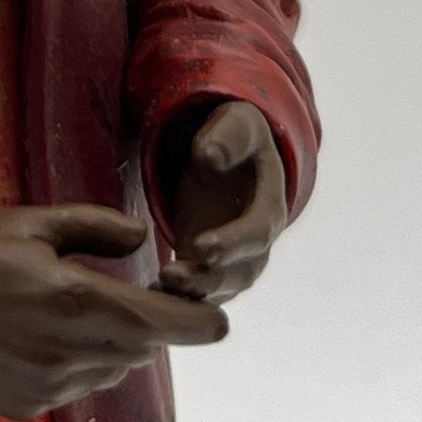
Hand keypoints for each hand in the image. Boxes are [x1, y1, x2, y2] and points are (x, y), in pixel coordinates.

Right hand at [0, 204, 226, 419]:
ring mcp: (52, 384)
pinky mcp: (32, 404)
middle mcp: (72, 349)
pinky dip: (80, 362)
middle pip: (143, 347)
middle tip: (130, 293)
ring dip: (114, 342)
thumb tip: (143, 238)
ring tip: (76, 309)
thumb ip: (98, 227)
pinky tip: (46, 334)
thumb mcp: (38, 223)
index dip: (201, 323)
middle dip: (149, 323)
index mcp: (79, 299)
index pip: (165, 323)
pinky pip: (79, 386)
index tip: (219, 319)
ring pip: (113, 367)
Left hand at [157, 101, 287, 304]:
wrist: (227, 153)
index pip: (258, 232)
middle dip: (207, 278)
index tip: (202, 248)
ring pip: (221, 287)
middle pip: (240, 271)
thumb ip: (227, 137)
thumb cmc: (234, 136)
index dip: (233, 244)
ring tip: (158, 288)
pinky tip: (152, 295)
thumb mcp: (236, 124)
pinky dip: (181, 297)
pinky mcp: (211, 265)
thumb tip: (209, 156)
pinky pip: (202, 290)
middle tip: (172, 276)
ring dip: (192, 294)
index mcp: (270, 206)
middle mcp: (257, 242)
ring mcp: (235, 259)